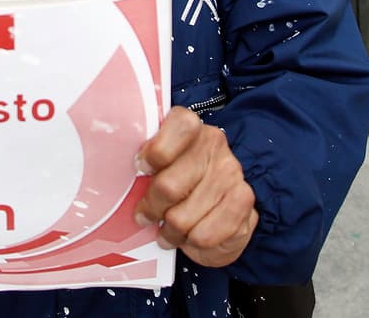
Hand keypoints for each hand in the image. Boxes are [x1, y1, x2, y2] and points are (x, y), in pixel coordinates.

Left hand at [134, 106, 257, 267]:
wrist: (220, 207)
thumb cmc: (179, 182)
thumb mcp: (160, 165)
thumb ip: (146, 165)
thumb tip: (125, 179)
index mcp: (190, 126)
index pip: (179, 127)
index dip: (155, 151)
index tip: (140, 168)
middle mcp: (214, 145)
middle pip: (170, 185)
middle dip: (151, 208)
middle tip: (144, 216)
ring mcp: (231, 173)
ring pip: (183, 217)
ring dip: (169, 231)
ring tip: (167, 231)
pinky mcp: (243, 201)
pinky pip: (204, 235)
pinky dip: (191, 242)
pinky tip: (188, 236)